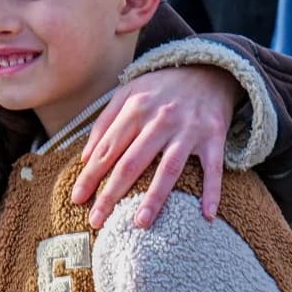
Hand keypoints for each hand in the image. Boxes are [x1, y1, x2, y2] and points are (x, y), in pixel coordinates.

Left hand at [71, 66, 243, 228]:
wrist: (207, 68)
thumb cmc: (160, 88)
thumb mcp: (128, 93)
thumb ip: (104, 123)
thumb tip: (84, 158)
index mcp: (136, 109)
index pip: (108, 149)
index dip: (91, 175)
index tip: (77, 199)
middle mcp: (160, 120)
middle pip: (132, 162)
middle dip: (112, 193)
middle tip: (97, 221)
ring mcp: (188, 129)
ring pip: (169, 168)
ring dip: (154, 197)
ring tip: (140, 223)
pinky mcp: (214, 136)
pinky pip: (213, 168)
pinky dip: (212, 191)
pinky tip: (206, 216)